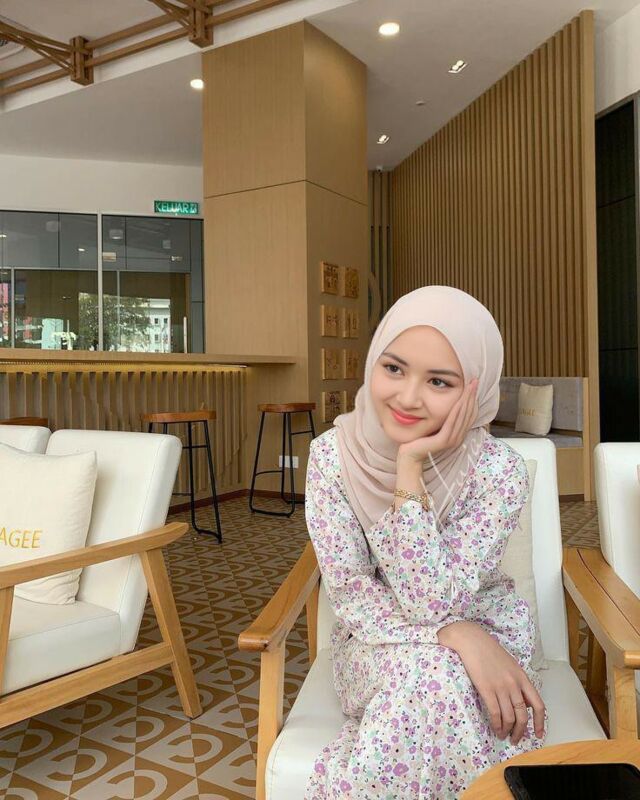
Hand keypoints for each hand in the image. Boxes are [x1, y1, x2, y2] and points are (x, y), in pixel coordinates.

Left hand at [396, 378, 478, 464]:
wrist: (410, 456)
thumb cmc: (420, 440)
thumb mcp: (435, 425)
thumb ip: (443, 417)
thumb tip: (447, 402)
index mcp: (458, 433)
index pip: (470, 414)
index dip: (473, 399)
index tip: (474, 384)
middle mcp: (458, 437)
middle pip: (469, 413)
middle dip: (472, 396)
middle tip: (475, 380)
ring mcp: (452, 440)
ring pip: (463, 416)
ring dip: (467, 400)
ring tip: (470, 386)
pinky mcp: (444, 441)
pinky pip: (452, 422)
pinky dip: (456, 410)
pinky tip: (459, 399)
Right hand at [438, 621, 544, 744]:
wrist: (472, 640)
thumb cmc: (488, 650)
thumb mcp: (510, 664)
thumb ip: (517, 681)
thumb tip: (520, 700)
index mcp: (522, 677)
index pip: (538, 705)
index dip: (539, 723)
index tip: (537, 734)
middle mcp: (514, 684)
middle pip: (523, 716)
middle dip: (520, 731)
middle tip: (515, 739)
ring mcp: (501, 687)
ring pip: (509, 717)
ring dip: (507, 730)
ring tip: (503, 735)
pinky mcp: (487, 689)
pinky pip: (495, 713)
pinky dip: (496, 724)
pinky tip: (495, 728)